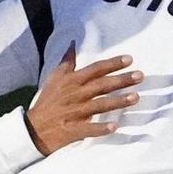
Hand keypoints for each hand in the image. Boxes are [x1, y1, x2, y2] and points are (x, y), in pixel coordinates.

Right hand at [24, 45, 141, 154]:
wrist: (33, 129)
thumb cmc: (48, 102)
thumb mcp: (54, 79)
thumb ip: (67, 62)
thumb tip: (73, 43)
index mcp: (71, 82)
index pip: (95, 69)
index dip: (112, 64)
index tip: (129, 59)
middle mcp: (75, 95)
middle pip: (101, 85)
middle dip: (121, 80)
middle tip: (140, 76)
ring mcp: (75, 113)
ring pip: (99, 105)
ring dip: (117, 102)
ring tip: (135, 97)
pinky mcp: (73, 130)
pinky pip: (89, 129)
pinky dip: (101, 129)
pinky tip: (114, 127)